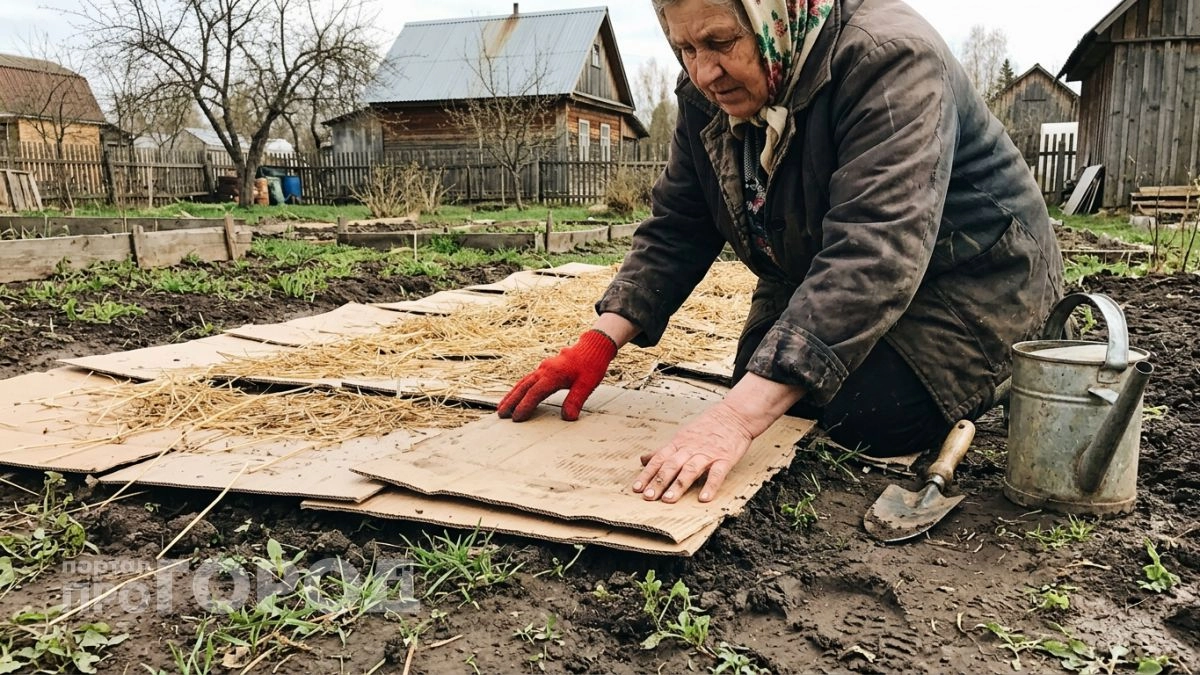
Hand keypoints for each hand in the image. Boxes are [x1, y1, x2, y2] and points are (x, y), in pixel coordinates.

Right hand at [497, 329, 617, 421]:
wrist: (593, 346)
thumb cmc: (591, 365)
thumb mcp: (587, 384)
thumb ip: (576, 400)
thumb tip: (568, 418)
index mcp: (553, 374)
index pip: (535, 392)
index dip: (525, 406)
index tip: (517, 418)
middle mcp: (544, 370)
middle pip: (523, 387)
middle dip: (511, 401)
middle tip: (501, 414)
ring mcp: (543, 368)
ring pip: (523, 382)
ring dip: (511, 394)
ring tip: (501, 407)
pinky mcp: (544, 368)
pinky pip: (527, 379)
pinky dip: (519, 388)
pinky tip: (515, 395)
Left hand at [632, 402, 754, 502]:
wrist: (734, 415)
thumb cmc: (707, 427)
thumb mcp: (682, 435)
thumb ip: (663, 450)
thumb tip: (643, 459)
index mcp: (678, 443)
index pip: (658, 459)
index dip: (647, 474)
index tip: (636, 488)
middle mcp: (690, 448)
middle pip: (671, 466)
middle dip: (658, 482)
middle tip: (648, 497)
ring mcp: (707, 454)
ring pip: (690, 470)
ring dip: (678, 485)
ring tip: (668, 500)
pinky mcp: (724, 458)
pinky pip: (717, 474)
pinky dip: (710, 486)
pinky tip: (704, 498)